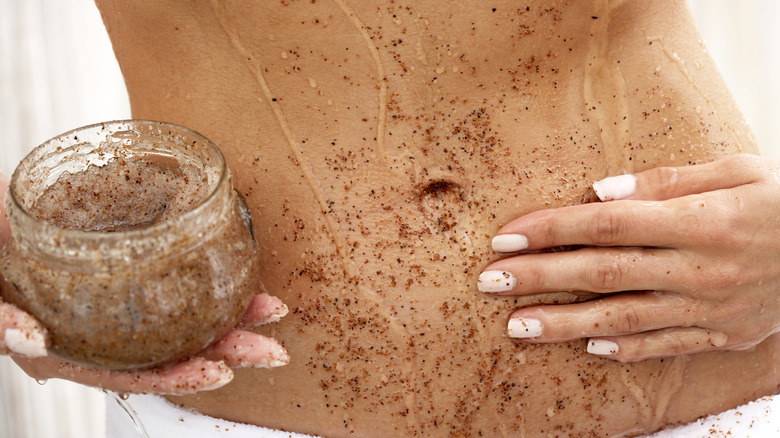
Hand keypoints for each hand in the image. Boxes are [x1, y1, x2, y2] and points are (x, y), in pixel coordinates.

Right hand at [1, 172, 288, 394]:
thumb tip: (33, 341)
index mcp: (69, 352)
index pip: (132, 374)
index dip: (177, 377)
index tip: (221, 372)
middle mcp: (99, 336)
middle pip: (169, 352)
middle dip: (226, 350)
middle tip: (272, 349)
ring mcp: (115, 307)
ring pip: (178, 320)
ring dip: (227, 317)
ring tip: (270, 309)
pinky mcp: (124, 273)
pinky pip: (168, 286)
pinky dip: (204, 283)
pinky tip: (234, 277)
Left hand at [480, 154, 779, 362]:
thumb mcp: (739, 171)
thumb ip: (667, 181)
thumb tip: (599, 193)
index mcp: (701, 220)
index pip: (607, 224)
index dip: (552, 230)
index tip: (506, 235)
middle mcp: (700, 269)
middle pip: (603, 273)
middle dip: (540, 278)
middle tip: (489, 281)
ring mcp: (710, 309)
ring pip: (623, 319)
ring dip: (564, 324)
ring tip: (516, 326)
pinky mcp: (722, 335)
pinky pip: (665, 347)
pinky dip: (624, 350)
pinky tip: (586, 348)